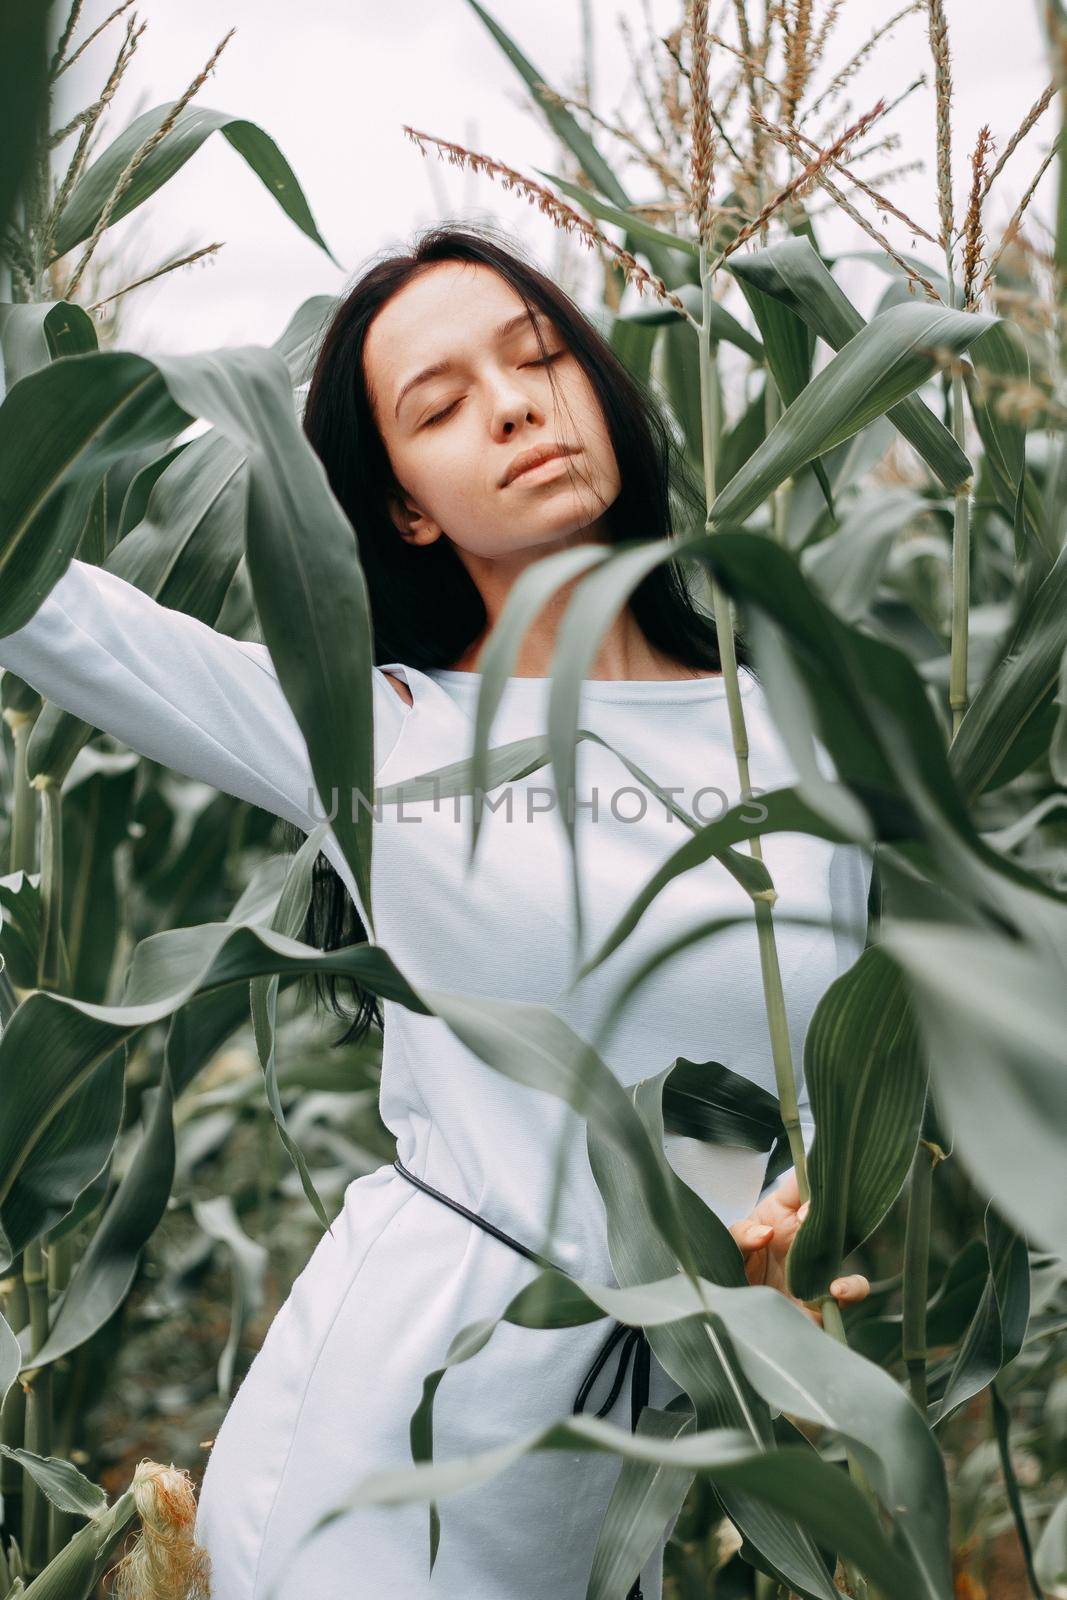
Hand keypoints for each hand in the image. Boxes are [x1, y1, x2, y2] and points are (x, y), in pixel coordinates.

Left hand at [728, 1168, 869, 1327]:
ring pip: (846, 1245)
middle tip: (807, 1222)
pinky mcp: (825, 1297)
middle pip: (831, 1209)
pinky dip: (852, 1288)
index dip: (811, 1183)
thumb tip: (766, 1232)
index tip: (804, 1206)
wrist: (733, 1318)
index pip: (803, 1185)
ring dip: (842, 1245)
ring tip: (822, 1249)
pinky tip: (836, 1291)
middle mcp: (804, 1235)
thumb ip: (741, 1235)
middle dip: (829, 1210)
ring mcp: (817, 1263)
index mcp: (781, 1213)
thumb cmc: (731, 1270)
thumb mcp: (729, 1246)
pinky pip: (852, 1290)